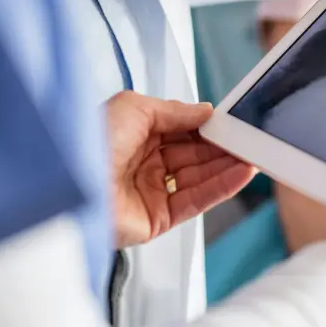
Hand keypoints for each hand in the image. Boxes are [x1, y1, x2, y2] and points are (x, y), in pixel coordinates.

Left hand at [105, 92, 255, 247]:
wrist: (72, 185)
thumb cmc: (92, 140)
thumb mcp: (136, 107)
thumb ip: (175, 111)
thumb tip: (204, 111)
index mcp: (135, 134)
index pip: (181, 130)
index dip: (206, 126)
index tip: (230, 121)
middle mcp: (144, 162)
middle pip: (194, 154)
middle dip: (221, 146)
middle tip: (249, 139)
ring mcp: (151, 191)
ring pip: (199, 177)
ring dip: (227, 166)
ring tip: (253, 155)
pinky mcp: (157, 219)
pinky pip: (195, 201)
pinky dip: (220, 188)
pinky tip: (240, 174)